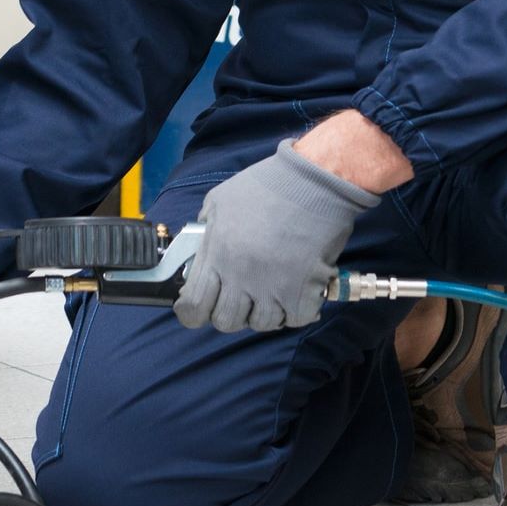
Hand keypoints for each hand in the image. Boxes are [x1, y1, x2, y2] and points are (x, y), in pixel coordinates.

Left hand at [174, 139, 380, 331]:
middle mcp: (241, 276)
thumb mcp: (219, 201)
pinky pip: (294, 319)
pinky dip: (294, 311)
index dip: (192, 314)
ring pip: (261, 324)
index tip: (197, 310)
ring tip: (271, 291)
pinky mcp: (304, 293)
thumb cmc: (267, 186)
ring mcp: (273, 288)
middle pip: (226, 322)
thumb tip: (199, 255)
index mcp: (217, 254)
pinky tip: (295, 292)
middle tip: (240, 298)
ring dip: (264, 311)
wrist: (314, 181)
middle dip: (229, 313)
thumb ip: (205, 232)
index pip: (194, 307)